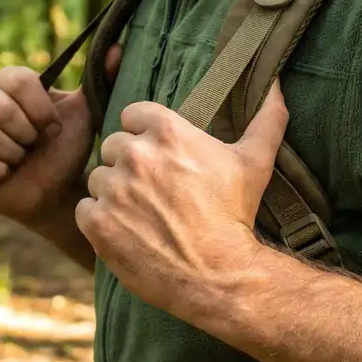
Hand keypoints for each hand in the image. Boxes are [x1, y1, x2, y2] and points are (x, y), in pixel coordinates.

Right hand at [0, 46, 121, 226]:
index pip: (16, 78)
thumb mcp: (86, 114)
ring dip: (13, 153)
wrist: (54, 192)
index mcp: (11, 83)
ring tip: (22, 160)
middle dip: (26, 133)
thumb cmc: (66, 149)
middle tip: (36, 145)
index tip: (54, 127)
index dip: (38, 107)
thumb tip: (118, 47)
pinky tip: (6, 173)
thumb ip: (101, 79)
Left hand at [76, 81, 287, 320]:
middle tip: (153, 189)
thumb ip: (266, 119)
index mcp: (168, 132)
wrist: (219, 274)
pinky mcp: (98, 222)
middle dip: (128, 164)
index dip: (143, 133)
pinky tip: (126, 230)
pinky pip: (85, 208)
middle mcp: (136, 155)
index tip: (158, 154)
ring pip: (98, 178)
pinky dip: (100, 219)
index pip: (133, 114)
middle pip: (113, 145)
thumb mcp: (255, 163)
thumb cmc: (236, 215)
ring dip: (113, 192)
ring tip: (141, 213)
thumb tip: (276, 86)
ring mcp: (114, 189)